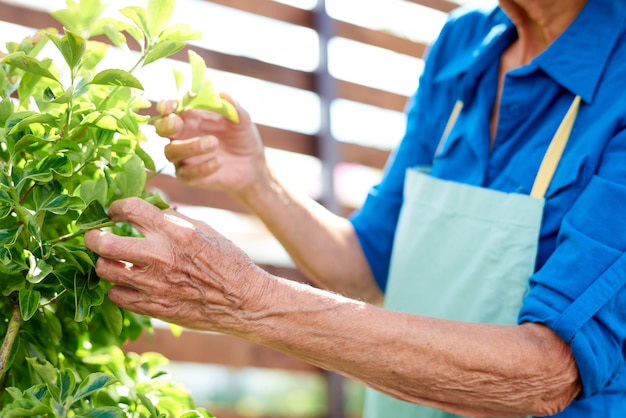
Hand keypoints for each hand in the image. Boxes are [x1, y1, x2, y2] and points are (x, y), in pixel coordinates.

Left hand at [84, 197, 268, 331]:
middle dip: (93, 236)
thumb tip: (150, 208)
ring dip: (105, 263)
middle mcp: (160, 256)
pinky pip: (117, 296)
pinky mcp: (153, 307)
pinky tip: (128, 283)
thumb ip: (175, 219)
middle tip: (94, 236)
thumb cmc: (228, 262)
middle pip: (104, 243)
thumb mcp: (206, 230)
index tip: (115, 212)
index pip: (130, 209)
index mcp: (175, 231)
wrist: (243, 301)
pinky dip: (118, 288)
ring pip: (105, 270)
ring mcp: (154, 284)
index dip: (117, 207)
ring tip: (112, 261)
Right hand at [154, 94, 268, 196]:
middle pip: (160, 129)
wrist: (252, 165)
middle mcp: (182, 136)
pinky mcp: (190, 177)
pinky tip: (219, 162)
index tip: (172, 105)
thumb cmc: (242, 138)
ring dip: (190, 146)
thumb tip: (223, 95)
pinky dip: (202, 167)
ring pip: (171, 151)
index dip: (166, 106)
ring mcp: (184, 157)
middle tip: (177, 123)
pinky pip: (187, 173)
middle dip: (165, 125)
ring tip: (214, 142)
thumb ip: (233, 107)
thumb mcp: (242, 121)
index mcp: (190, 118)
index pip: (169, 109)